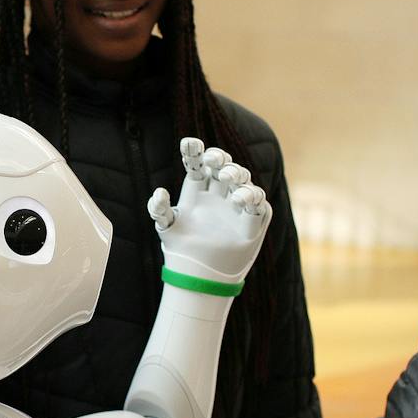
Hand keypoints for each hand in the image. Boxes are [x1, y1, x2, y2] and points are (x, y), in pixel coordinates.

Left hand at [147, 139, 270, 288]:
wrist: (198, 275)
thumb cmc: (180, 248)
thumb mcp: (165, 227)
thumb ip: (159, 209)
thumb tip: (159, 191)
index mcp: (198, 189)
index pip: (199, 163)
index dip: (195, 151)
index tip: (188, 143)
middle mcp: (218, 193)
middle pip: (224, 166)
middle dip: (220, 158)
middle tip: (212, 160)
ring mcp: (236, 205)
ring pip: (243, 179)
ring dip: (236, 174)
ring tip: (226, 178)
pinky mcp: (252, 221)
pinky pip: (258, 203)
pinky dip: (252, 197)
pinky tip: (240, 198)